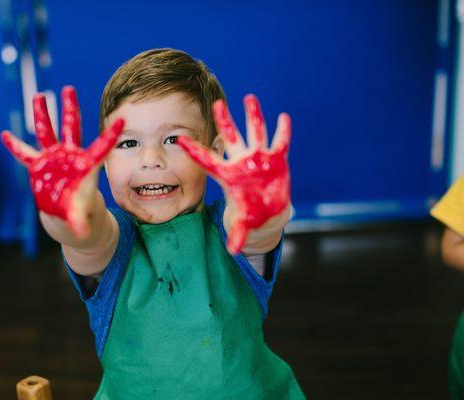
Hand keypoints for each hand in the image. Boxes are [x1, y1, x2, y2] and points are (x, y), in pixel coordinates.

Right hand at [1, 86, 123, 238]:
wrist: (69, 216)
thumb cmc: (82, 216)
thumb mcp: (81, 219)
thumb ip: (80, 222)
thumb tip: (82, 233)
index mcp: (86, 168)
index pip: (100, 148)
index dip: (110, 136)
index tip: (121, 121)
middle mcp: (70, 158)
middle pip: (71, 129)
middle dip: (70, 109)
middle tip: (68, 89)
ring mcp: (54, 160)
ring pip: (47, 133)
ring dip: (43, 115)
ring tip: (38, 96)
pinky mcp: (39, 168)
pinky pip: (25, 155)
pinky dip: (15, 146)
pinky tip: (5, 135)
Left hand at [177, 95, 290, 253]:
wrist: (267, 211)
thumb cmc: (249, 214)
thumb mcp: (243, 224)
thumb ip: (237, 234)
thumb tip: (233, 252)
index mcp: (228, 176)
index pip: (207, 161)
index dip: (194, 150)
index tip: (180, 138)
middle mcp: (241, 162)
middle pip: (231, 138)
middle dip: (225, 122)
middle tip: (217, 104)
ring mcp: (259, 159)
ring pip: (255, 133)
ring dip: (253, 116)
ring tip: (249, 98)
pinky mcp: (277, 160)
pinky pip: (280, 143)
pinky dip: (282, 131)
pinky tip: (283, 117)